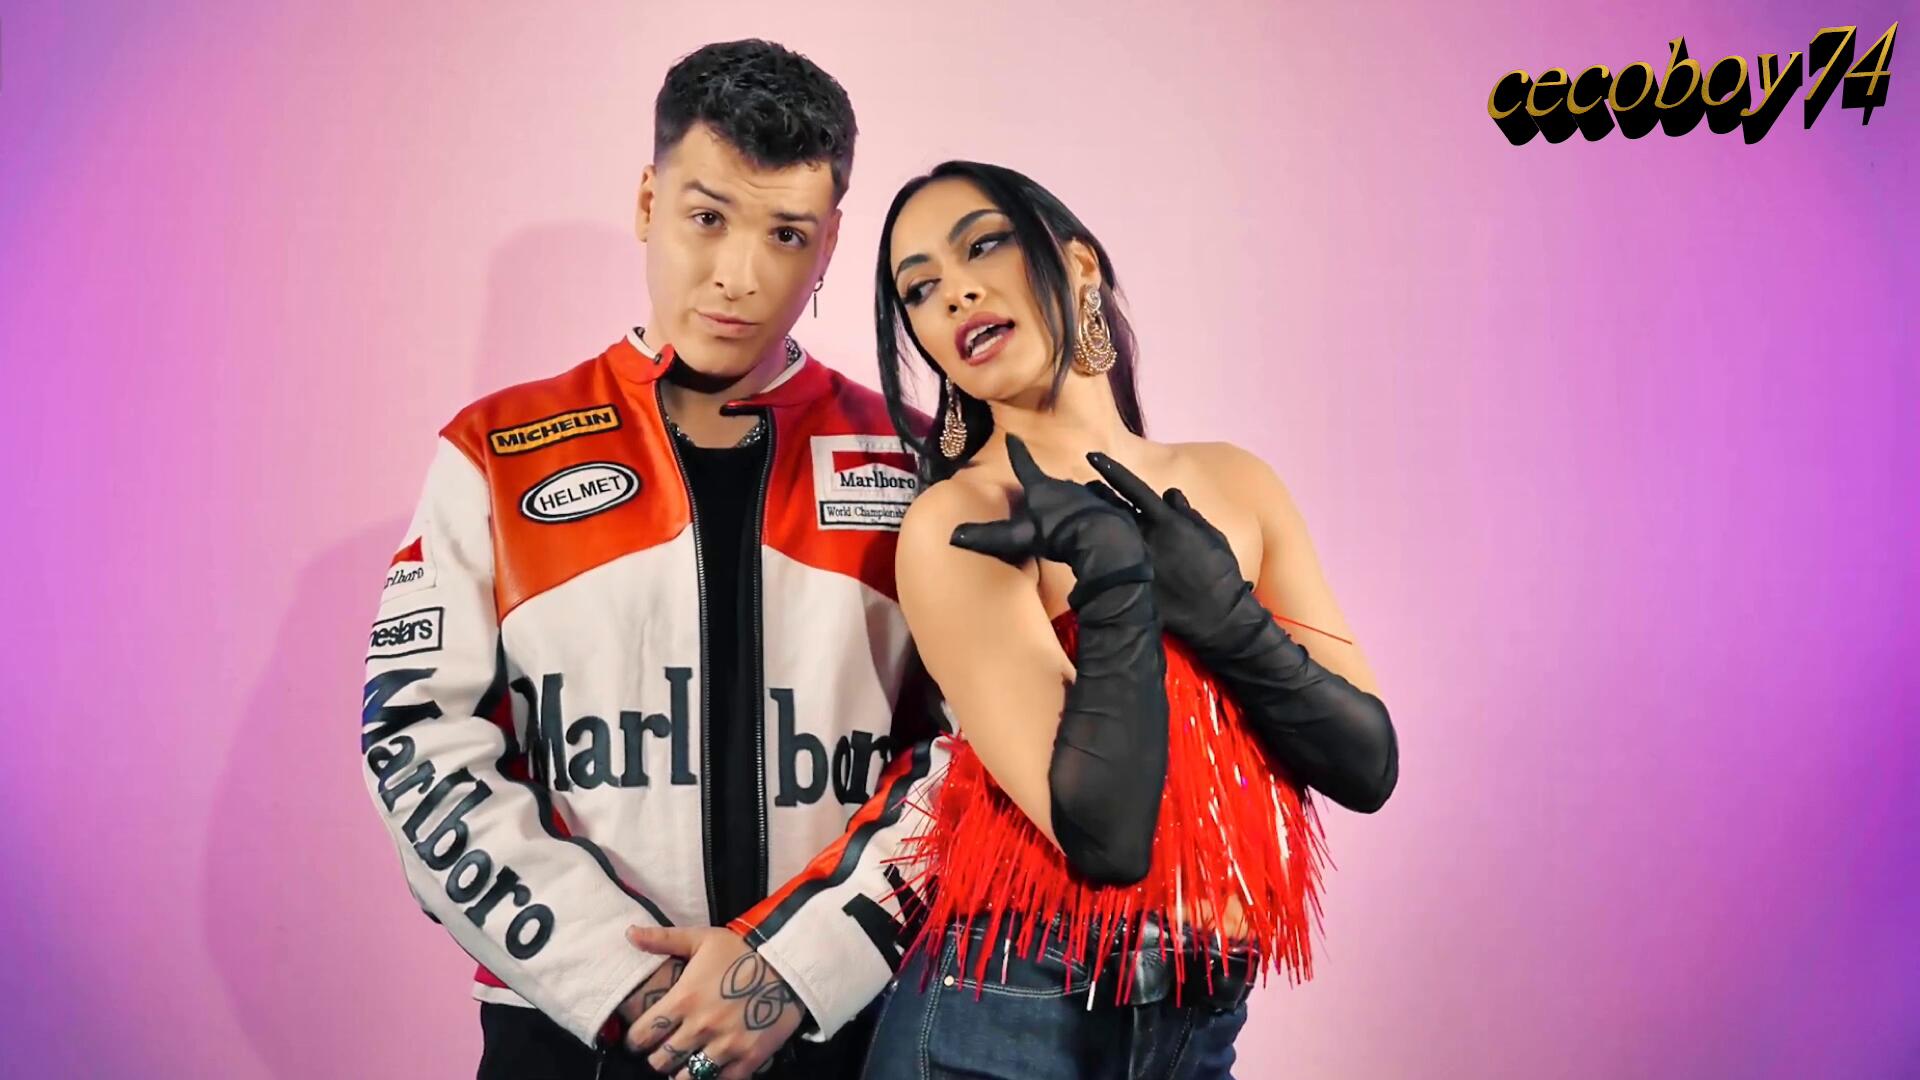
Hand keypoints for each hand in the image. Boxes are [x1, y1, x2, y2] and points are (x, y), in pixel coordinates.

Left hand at [622, 925, 804, 1079]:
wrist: (788, 961)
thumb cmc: (741, 949)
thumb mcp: (701, 939)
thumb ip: (663, 939)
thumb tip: (629, 933)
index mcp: (683, 999)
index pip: (642, 1034)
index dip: (635, 1040)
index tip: (639, 1040)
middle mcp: (701, 1026)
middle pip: (661, 1060)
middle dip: (657, 1057)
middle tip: (663, 1051)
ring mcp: (726, 1044)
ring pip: (687, 1076)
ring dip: (682, 1071)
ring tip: (685, 1063)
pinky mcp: (749, 1056)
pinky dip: (714, 1077)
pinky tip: (713, 1069)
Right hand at [951, 434, 1147, 601]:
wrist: (1102, 538)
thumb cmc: (1057, 534)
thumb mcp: (1019, 537)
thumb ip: (988, 536)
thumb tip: (951, 535)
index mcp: (1041, 489)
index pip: (1025, 466)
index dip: (1017, 453)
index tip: (1013, 436)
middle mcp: (1067, 485)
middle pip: (1053, 483)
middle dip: (1047, 488)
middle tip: (1041, 498)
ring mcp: (1091, 494)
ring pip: (1079, 493)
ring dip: (1073, 500)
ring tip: (1070, 514)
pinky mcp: (1112, 506)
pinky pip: (1102, 502)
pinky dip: (1098, 507)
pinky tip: (1098, 519)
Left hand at [1085, 451, 1247, 644]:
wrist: (1220, 617)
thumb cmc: (1222, 574)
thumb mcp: (1211, 537)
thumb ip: (1188, 514)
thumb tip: (1170, 494)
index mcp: (1167, 522)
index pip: (1133, 489)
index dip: (1111, 470)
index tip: (1092, 456)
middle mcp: (1146, 539)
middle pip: (1112, 510)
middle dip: (1094, 497)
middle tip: (1079, 488)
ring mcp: (1135, 563)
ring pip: (1107, 536)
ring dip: (1093, 523)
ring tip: (1079, 514)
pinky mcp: (1131, 585)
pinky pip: (1108, 570)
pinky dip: (1097, 560)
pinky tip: (1084, 555)